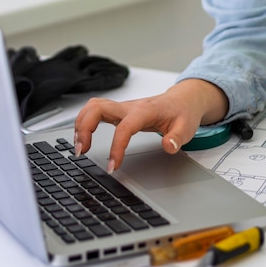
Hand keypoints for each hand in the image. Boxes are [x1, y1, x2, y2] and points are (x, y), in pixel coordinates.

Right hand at [73, 78, 228, 171]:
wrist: (182, 99)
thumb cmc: (182, 112)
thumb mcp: (187, 127)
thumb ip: (177, 138)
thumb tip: (168, 146)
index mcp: (145, 110)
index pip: (125, 127)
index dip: (116, 147)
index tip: (113, 166)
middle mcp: (130, 106)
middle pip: (98, 107)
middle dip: (85, 128)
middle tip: (81, 151)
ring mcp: (122, 107)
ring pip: (93, 106)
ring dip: (80, 124)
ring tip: (79, 147)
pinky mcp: (118, 111)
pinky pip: (95, 111)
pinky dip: (84, 122)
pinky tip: (82, 138)